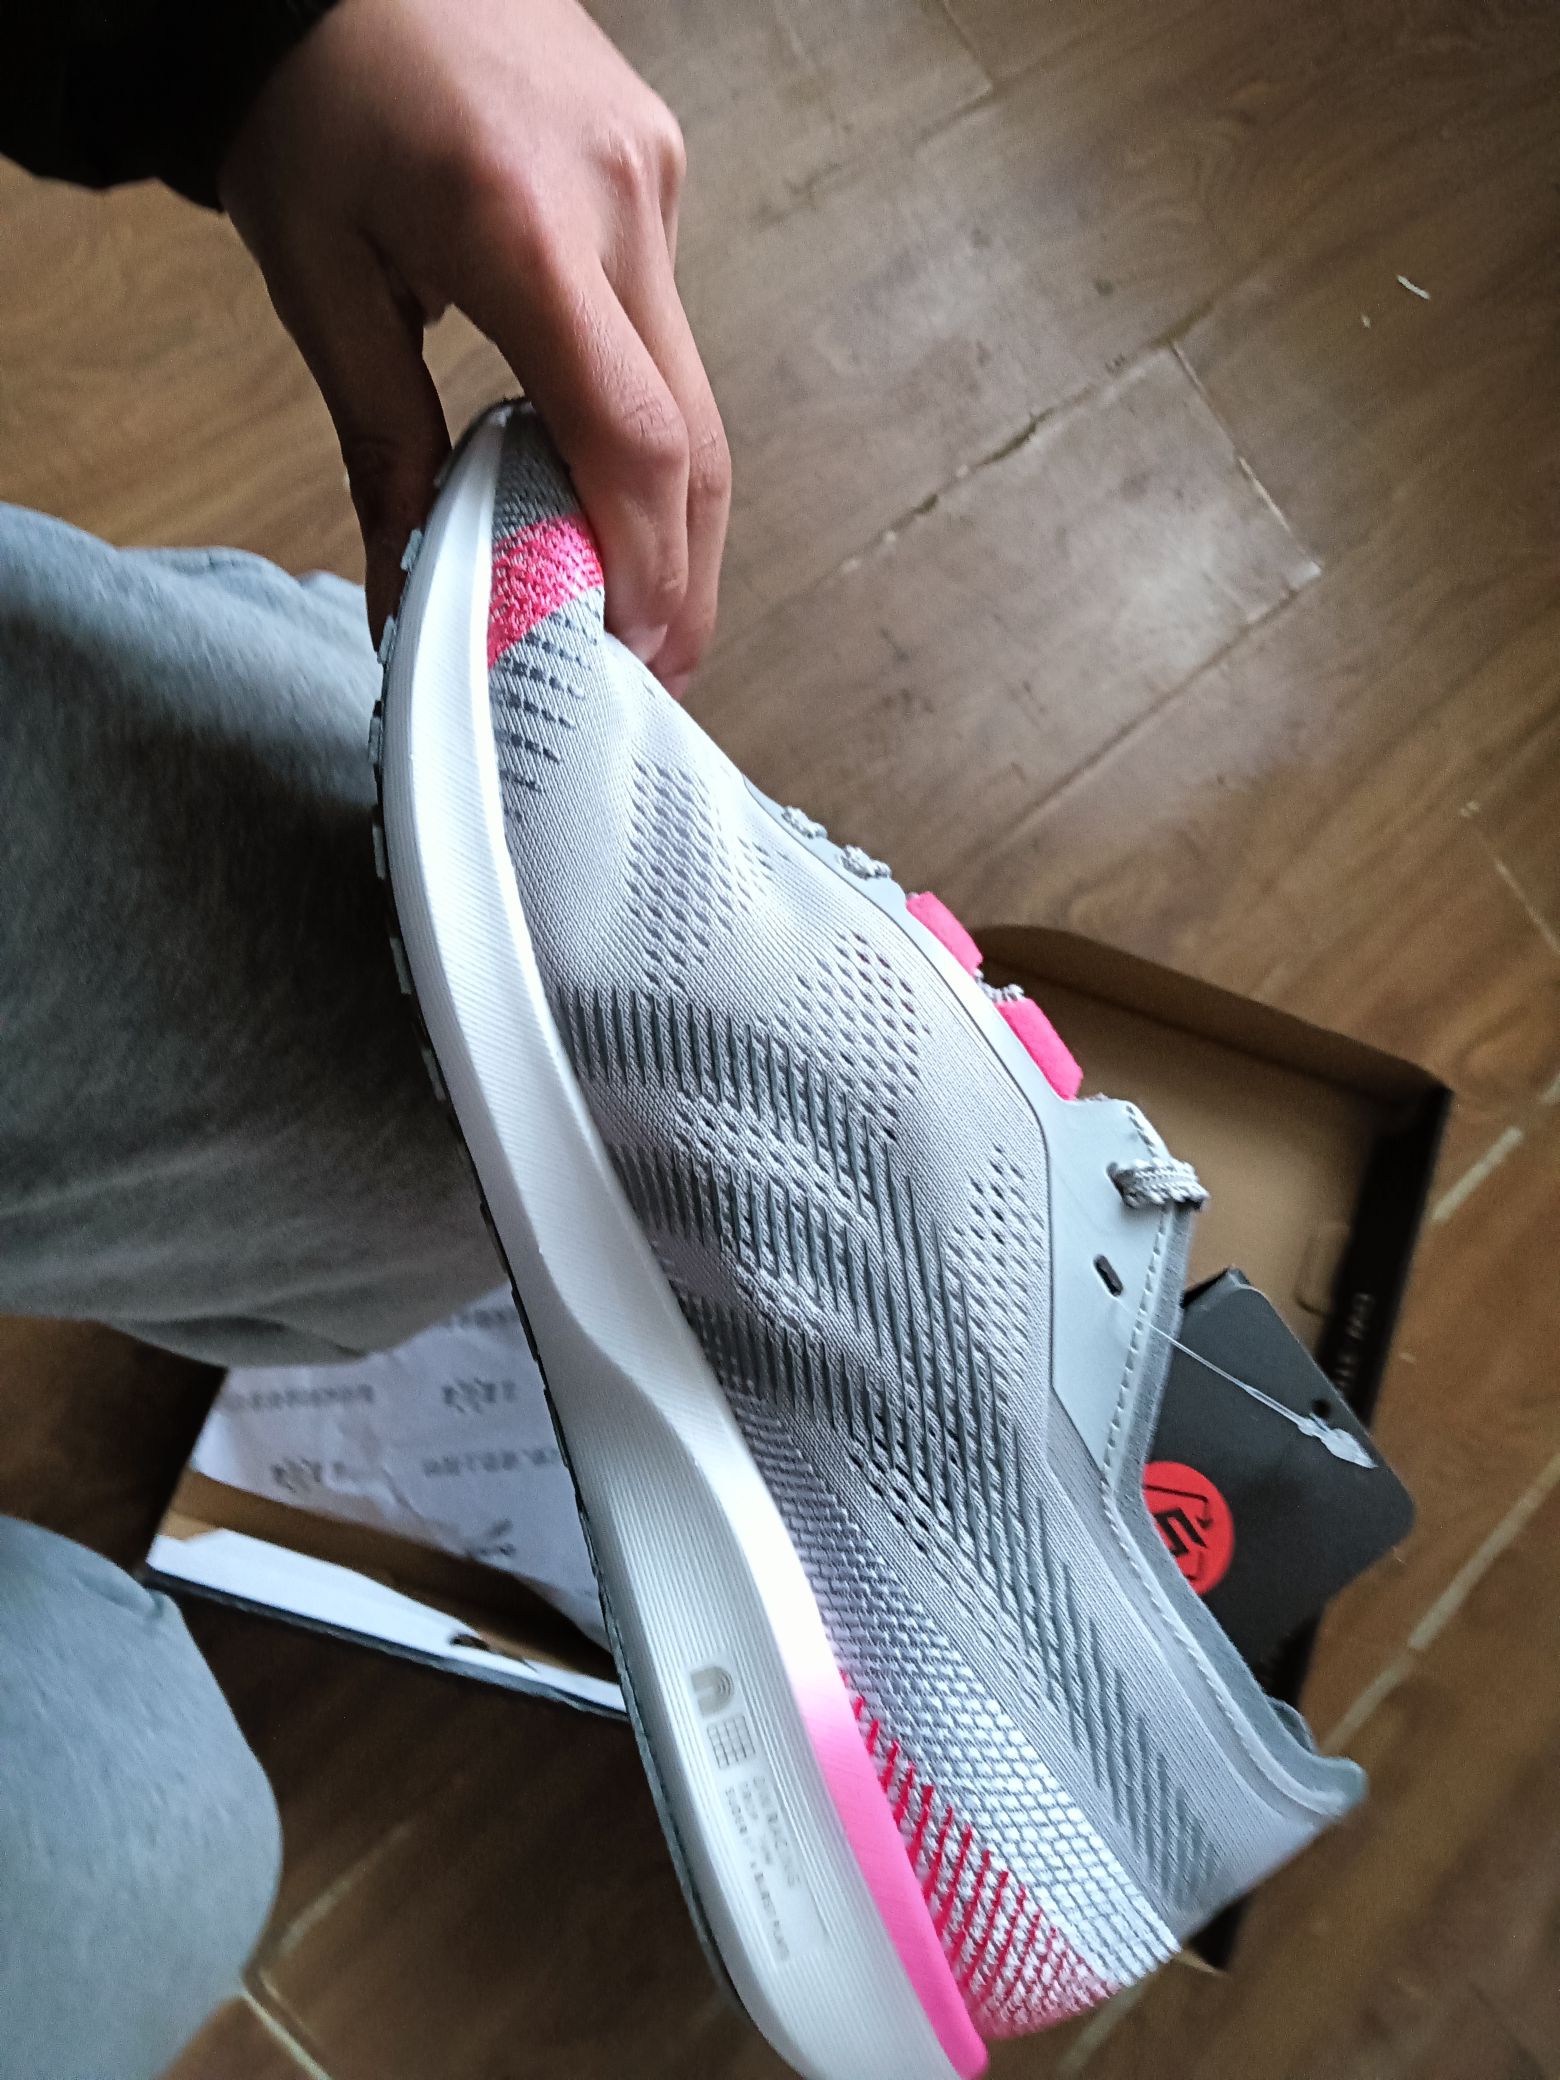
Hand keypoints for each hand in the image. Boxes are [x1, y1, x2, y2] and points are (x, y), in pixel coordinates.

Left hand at [220, 0, 729, 688]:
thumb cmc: (310, 84)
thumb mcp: (316, 273)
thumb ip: (380, 438)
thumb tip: (411, 593)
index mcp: (520, 227)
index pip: (631, 437)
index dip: (648, 567)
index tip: (632, 653)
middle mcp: (620, 201)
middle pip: (697, 438)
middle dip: (686, 572)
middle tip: (656, 665)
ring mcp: (654, 179)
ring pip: (700, 391)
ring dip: (675, 511)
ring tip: (638, 597)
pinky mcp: (658, 169)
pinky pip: (672, 328)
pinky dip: (652, 423)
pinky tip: (611, 477)